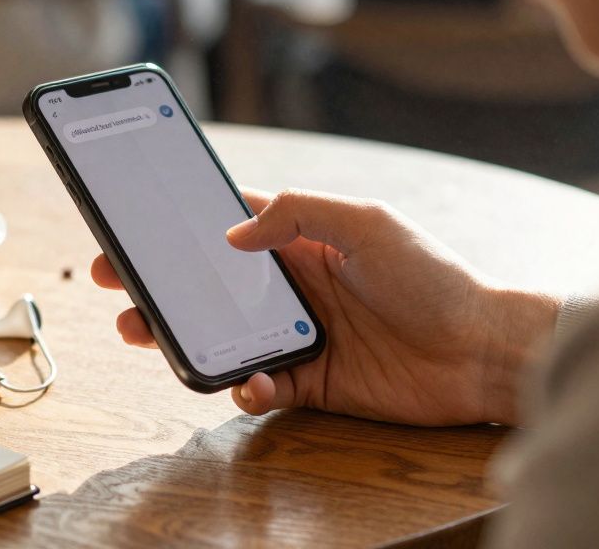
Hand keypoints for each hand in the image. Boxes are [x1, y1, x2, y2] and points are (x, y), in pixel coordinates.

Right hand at [92, 188, 558, 425]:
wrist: (481, 352)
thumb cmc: (432, 278)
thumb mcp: (366, 222)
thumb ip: (297, 213)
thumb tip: (232, 236)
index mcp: (303, 241)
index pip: (229, 228)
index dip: (181, 228)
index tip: (135, 229)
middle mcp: (294, 288)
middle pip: (210, 286)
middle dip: (160, 286)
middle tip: (117, 286)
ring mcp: (300, 336)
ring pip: (222, 337)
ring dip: (182, 337)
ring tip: (145, 334)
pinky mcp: (312, 382)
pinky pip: (259, 385)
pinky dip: (243, 386)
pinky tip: (246, 382)